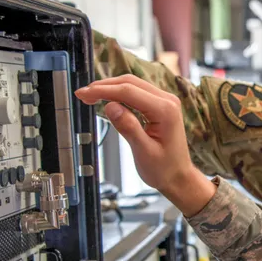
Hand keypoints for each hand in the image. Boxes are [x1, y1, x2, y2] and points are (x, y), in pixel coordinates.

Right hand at [74, 75, 215, 215]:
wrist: (178, 177)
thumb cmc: (164, 169)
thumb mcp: (143, 152)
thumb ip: (128, 127)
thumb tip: (110, 106)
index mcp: (165, 110)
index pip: (128, 91)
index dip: (103, 90)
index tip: (83, 94)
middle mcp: (167, 101)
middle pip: (130, 83)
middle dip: (104, 86)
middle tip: (82, 94)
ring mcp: (165, 101)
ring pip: (132, 85)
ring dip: (110, 88)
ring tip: (90, 96)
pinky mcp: (160, 105)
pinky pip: (137, 92)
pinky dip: (119, 93)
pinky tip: (106, 99)